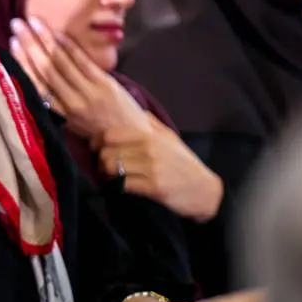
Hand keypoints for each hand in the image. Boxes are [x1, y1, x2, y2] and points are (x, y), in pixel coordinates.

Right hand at [8, 17, 149, 139]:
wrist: (130, 137)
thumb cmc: (96, 131)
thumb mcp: (70, 123)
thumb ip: (54, 103)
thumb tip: (37, 78)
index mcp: (59, 113)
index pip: (36, 85)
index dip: (22, 63)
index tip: (12, 45)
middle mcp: (70, 101)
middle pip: (46, 69)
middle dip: (29, 45)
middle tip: (17, 25)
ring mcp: (88, 90)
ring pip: (61, 62)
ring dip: (46, 39)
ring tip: (33, 21)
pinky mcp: (104, 83)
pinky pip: (83, 62)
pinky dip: (70, 46)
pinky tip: (59, 33)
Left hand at [97, 114, 224, 221]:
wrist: (205, 190)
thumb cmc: (184, 163)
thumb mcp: (170, 138)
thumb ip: (151, 124)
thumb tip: (137, 111)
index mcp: (150, 136)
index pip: (109, 134)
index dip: (97, 142)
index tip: (97, 149)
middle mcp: (149, 149)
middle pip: (106, 152)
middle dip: (100, 161)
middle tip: (104, 167)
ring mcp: (151, 168)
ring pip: (111, 168)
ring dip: (107, 175)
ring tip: (112, 176)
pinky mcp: (153, 187)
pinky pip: (123, 185)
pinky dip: (117, 186)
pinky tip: (121, 186)